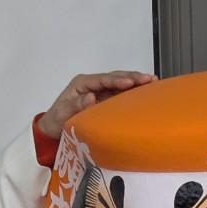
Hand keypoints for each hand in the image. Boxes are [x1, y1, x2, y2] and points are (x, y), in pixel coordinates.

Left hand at [37, 71, 154, 138]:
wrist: (53, 130)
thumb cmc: (56, 121)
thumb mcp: (62, 114)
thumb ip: (76, 105)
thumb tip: (91, 97)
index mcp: (82, 83)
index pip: (103, 79)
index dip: (117, 80)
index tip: (130, 82)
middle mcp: (93, 84)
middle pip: (115, 78)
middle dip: (132, 77)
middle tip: (149, 79)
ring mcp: (101, 91)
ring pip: (120, 83)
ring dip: (136, 82)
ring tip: (153, 81)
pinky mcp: (106, 99)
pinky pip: (121, 93)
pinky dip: (134, 92)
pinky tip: (146, 91)